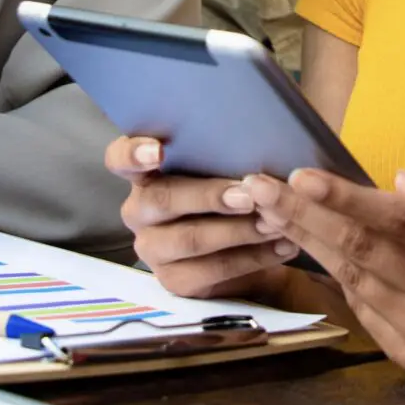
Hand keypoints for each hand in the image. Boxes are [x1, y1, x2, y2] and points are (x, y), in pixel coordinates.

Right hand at [103, 136, 297, 298]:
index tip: (158, 151)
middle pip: (162, 199)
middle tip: (249, 195)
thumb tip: (258, 123)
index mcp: (145, 173)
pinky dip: (254, 256)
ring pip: (190, 238)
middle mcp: (140, 209)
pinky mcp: (175, 280)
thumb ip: (228, 148)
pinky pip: (214, 269)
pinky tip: (284, 245)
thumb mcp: (229, 165)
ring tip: (276, 221)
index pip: (120, 159)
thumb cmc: (236, 189)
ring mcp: (153, 248)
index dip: (134, 154)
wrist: (252, 246)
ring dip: (239, 230)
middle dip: (209, 196)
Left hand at [242, 169, 404, 375]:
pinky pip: (359, 308)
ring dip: (306, 242)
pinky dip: (331, 275)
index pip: (400, 221)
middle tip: (260, 189)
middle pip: (362, 250)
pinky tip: (305, 246)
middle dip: (304, 215)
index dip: (347, 198)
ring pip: (352, 279)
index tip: (301, 176)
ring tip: (271, 212)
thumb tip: (397, 181)